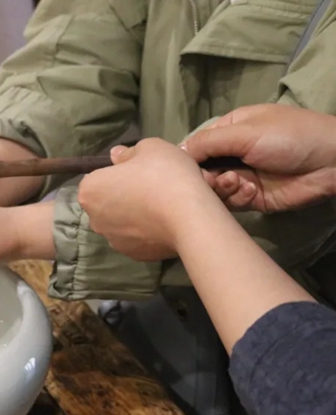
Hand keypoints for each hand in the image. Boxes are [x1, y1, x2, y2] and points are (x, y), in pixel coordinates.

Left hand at [78, 138, 218, 260]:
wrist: (190, 217)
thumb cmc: (165, 175)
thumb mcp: (150, 148)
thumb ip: (128, 152)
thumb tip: (116, 155)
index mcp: (89, 190)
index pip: (98, 178)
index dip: (119, 173)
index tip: (140, 172)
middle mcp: (94, 219)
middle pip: (109, 202)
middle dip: (126, 195)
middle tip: (154, 187)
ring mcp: (112, 240)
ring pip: (123, 222)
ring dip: (137, 214)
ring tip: (165, 206)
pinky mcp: (133, 255)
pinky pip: (138, 238)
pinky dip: (148, 231)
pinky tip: (167, 223)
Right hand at [183, 104, 335, 211]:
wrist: (332, 163)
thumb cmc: (289, 136)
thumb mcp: (245, 132)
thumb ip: (207, 142)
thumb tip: (176, 153)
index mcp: (229, 130)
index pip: (195, 146)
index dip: (188, 160)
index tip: (184, 171)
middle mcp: (232, 153)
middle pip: (201, 171)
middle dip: (205, 178)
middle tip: (216, 179)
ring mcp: (242, 176)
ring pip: (213, 190)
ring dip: (222, 189)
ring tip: (238, 184)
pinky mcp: (252, 198)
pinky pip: (231, 203)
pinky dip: (238, 198)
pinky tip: (252, 191)